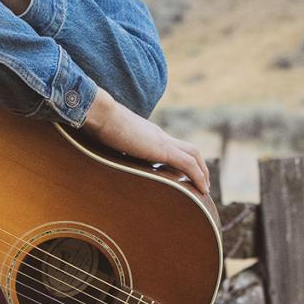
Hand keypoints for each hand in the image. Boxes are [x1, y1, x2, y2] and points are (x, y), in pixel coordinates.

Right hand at [85, 91, 210, 195]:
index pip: (171, 147)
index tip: (182, 176)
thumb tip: (105, 158)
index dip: (181, 160)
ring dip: (202, 171)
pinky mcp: (162, 149)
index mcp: (147, 134)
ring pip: (193, 154)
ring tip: (204, 189)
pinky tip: (201, 189)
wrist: (100, 114)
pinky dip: (198, 176)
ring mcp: (162, 141)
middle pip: (189, 149)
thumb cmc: (98, 125)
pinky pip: (188, 164)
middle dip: (199, 166)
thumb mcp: (109, 142)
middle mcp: (158, 136)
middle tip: (202, 184)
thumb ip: (114, 149)